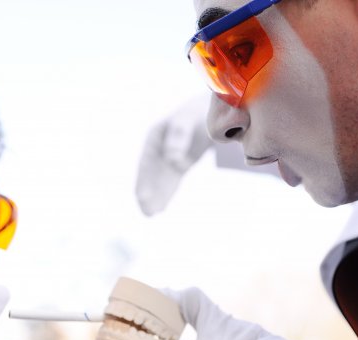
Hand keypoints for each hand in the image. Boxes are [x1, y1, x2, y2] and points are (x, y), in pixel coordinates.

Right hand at [135, 94, 212, 215]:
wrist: (214, 107)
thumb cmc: (198, 111)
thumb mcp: (187, 120)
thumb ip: (178, 136)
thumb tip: (172, 160)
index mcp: (155, 136)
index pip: (146, 163)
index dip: (143, 181)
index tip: (142, 198)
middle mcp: (159, 147)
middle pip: (150, 174)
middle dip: (148, 193)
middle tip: (147, 213)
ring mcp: (169, 155)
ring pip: (160, 180)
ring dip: (156, 196)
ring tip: (152, 215)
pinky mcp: (180, 162)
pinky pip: (171, 180)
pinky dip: (167, 192)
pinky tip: (162, 207)